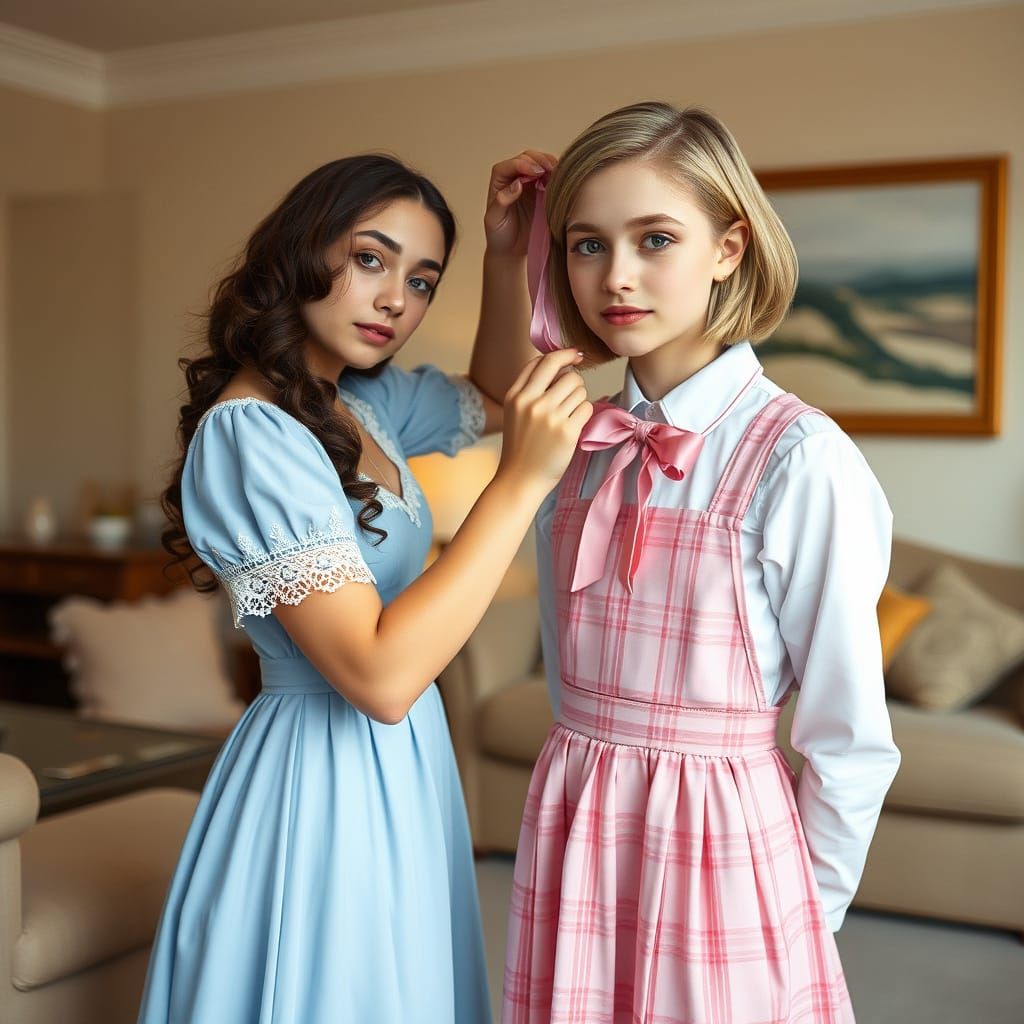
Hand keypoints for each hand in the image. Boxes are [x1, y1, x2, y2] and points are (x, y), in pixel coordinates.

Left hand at [483, 150, 557, 258]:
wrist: (511, 250)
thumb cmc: (499, 235)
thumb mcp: (494, 220)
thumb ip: (501, 202)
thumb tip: (516, 185)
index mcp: (499, 183)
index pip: (508, 166)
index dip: (522, 164)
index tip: (535, 172)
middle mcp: (513, 179)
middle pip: (525, 158)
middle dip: (538, 160)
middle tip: (550, 170)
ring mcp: (528, 183)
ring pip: (538, 164)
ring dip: (549, 164)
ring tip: (558, 172)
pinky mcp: (540, 191)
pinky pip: (548, 177)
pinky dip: (555, 174)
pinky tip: (560, 179)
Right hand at [497, 349, 591, 490]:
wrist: (520, 480)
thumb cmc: (521, 447)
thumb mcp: (515, 412)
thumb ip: (530, 388)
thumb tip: (562, 362)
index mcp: (516, 395)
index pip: (543, 361)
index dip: (562, 355)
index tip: (575, 355)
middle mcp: (531, 403)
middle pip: (567, 374)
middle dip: (574, 382)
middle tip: (570, 398)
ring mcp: (549, 417)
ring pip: (579, 390)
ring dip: (579, 400)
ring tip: (568, 416)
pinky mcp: (566, 432)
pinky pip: (586, 408)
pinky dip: (584, 415)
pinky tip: (573, 426)